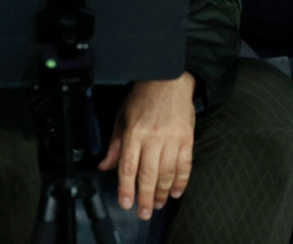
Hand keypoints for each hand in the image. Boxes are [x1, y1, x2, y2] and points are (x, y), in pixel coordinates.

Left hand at [98, 72, 195, 219]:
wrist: (169, 79)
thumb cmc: (144, 97)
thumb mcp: (122, 117)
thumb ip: (115, 145)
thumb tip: (105, 166)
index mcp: (135, 133)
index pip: (129, 167)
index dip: (126, 188)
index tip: (126, 203)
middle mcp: (153, 137)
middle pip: (148, 175)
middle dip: (146, 198)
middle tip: (145, 212)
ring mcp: (172, 138)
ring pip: (167, 173)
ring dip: (163, 192)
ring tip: (159, 204)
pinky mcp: (187, 138)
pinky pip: (185, 165)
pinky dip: (181, 181)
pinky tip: (176, 191)